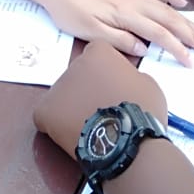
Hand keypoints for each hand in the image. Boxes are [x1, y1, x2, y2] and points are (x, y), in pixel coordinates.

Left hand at [33, 41, 167, 157]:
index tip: (112, 88)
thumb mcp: (147, 82)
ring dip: (72, 106)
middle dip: (87, 89)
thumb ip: (130, 75)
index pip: (96, 55)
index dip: (104, 73)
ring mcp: (58, 87)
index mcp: (99, 52)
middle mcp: (75, 63)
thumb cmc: (143, 111)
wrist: (129, 141)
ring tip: (89, 126)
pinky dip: (55, 124)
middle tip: (101, 109)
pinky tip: (71, 133)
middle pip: (78, 74)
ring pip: (63, 95)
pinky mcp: (45, 110)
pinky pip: (46, 115)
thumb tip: (123, 83)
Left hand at [44, 0, 193, 66]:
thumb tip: (144, 48)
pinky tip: (182, 3)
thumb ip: (119, 40)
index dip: (177, 48)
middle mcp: (134, 2)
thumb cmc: (72, 12)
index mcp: (125, 15)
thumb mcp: (91, 32)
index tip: (191, 62)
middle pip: (168, 19)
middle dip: (190, 34)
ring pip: (165, 7)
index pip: (159, 34)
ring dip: (185, 19)